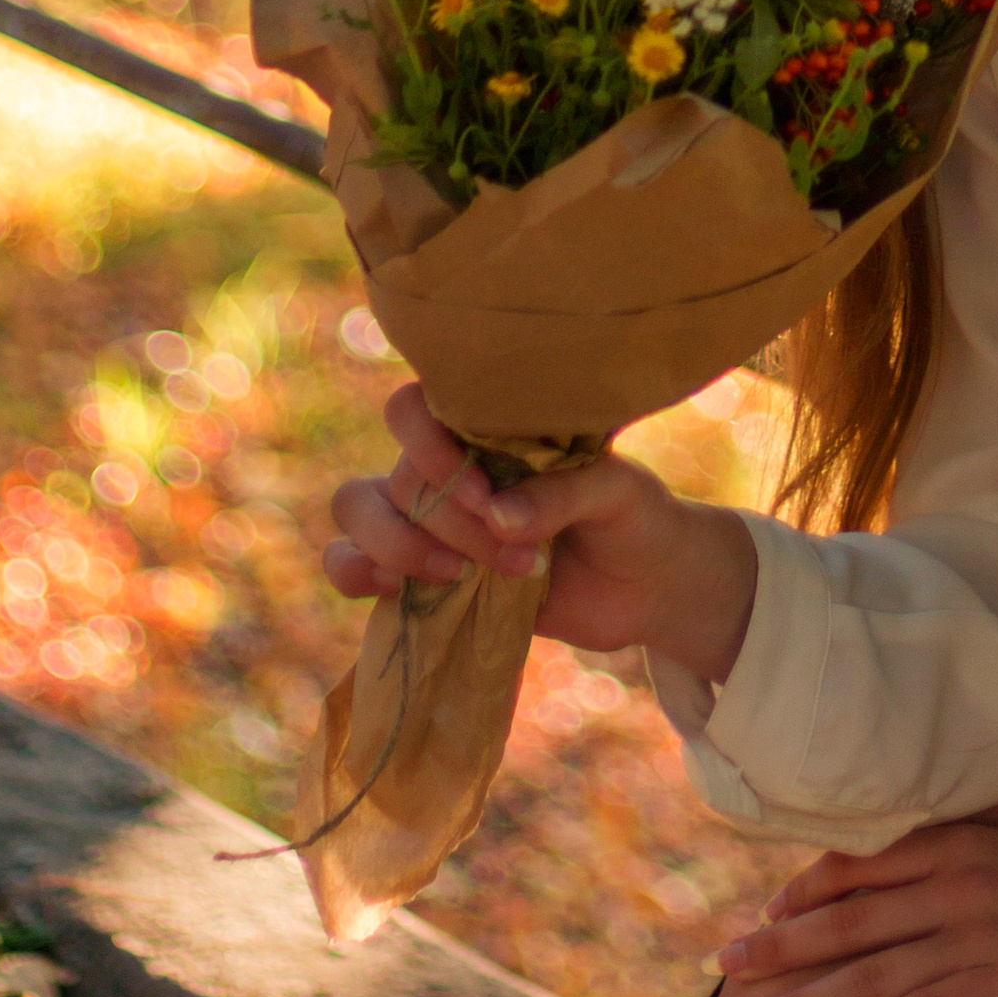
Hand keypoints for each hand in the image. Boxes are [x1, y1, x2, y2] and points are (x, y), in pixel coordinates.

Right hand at [323, 382, 756, 684]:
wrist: (644, 587)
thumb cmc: (632, 516)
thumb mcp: (616, 493)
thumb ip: (559, 495)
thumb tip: (497, 518)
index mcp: (488, 429)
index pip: (415, 408)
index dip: (432, 451)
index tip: (488, 496)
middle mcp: (450, 467)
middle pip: (395, 475)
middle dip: (446, 523)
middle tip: (509, 552)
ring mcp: (431, 521)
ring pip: (358, 508)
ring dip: (398, 546)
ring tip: (459, 577)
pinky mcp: (424, 577)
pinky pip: (353, 564)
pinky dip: (356, 573)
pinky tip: (394, 588)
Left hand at [714, 796, 997, 996]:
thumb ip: (960, 813)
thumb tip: (898, 815)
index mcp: (957, 839)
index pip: (862, 867)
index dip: (807, 892)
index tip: (763, 913)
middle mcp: (957, 887)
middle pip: (850, 926)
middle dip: (781, 950)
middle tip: (726, 968)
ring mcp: (979, 939)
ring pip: (873, 977)